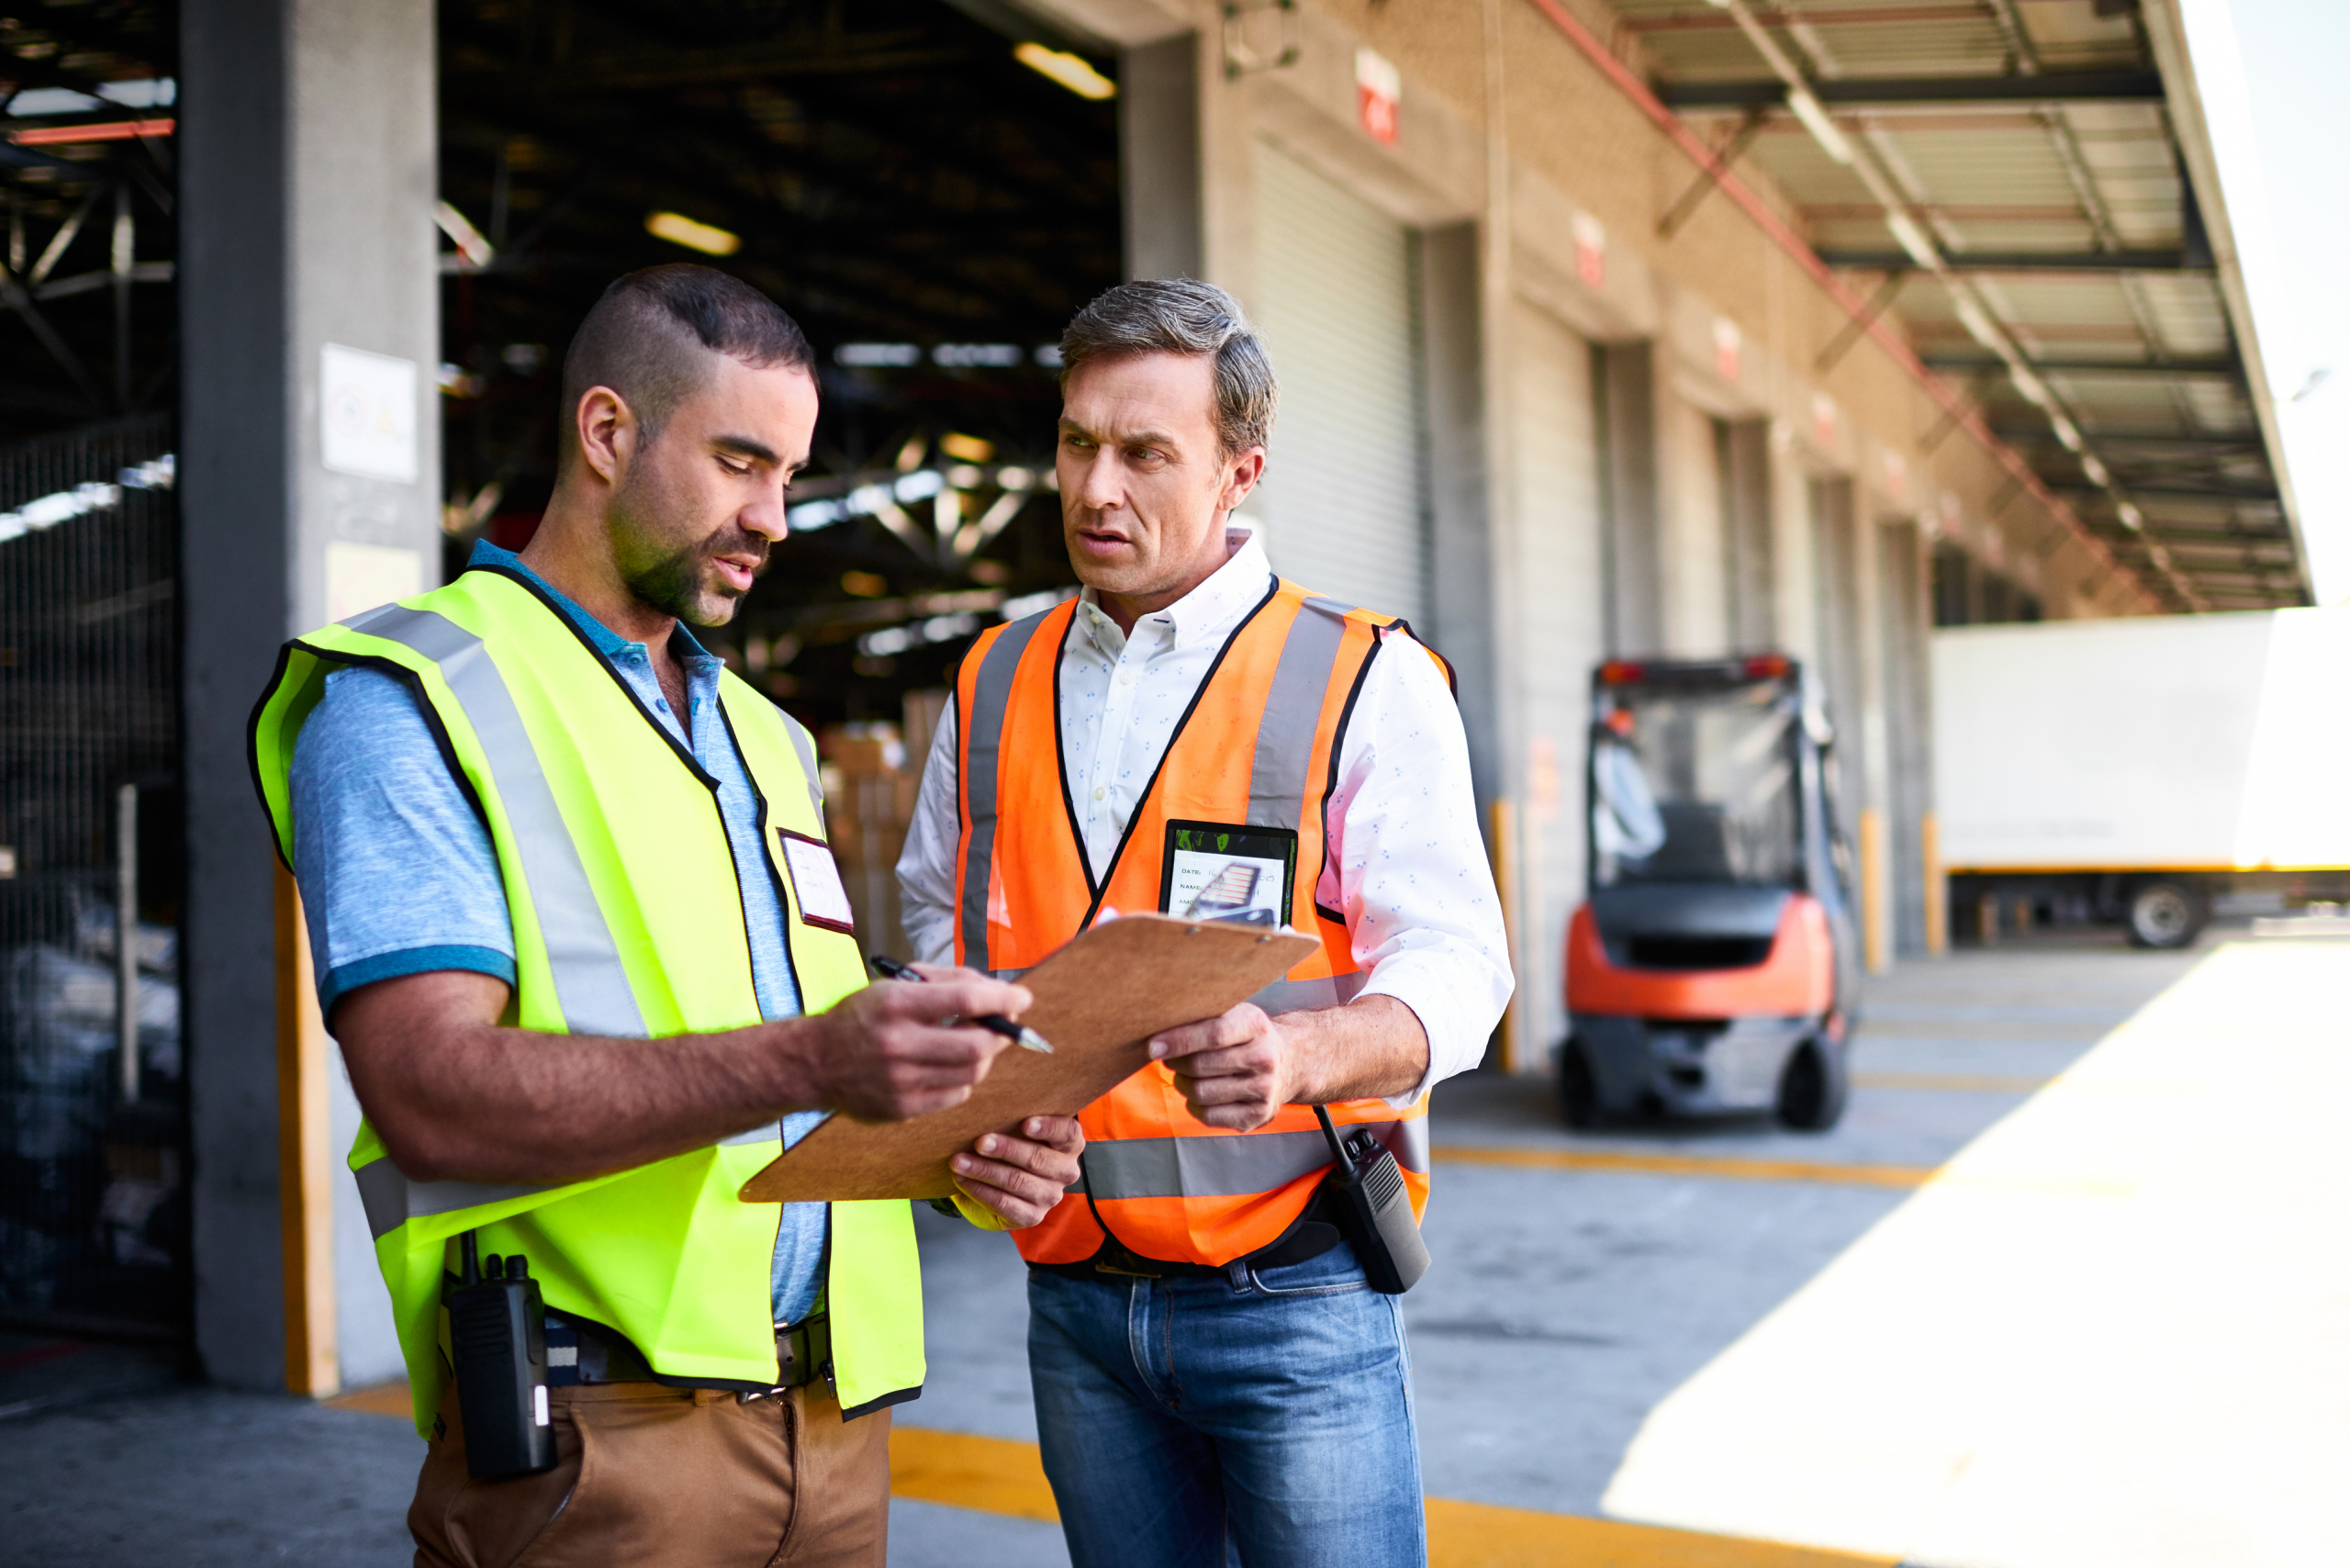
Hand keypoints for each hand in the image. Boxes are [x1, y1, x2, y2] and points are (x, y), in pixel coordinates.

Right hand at [800, 969, 1034, 1120]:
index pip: (965, 999)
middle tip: (1005, 1025)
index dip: (1002, 999)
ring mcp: (898, 1081)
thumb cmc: (863, 1016)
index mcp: (895, 1004)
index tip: (1022, 999)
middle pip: (976, 1045)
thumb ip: (946, 982)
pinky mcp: (900, 1109)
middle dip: (1001, 1034)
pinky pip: (956, 1096)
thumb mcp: (894, 984)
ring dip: (984, 1057)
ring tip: (975, 1044)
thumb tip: (997, 992)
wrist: (814, 1062)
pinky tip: (949, 1067)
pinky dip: (964, 1080)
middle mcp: (897, 1044)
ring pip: (972, 1073)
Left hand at [949, 1116, 1084, 1227]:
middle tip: (980, 1142)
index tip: (1025, 1124)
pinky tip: (963, 1181)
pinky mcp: (1032, 1216)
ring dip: (985, 1171)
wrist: (998, 1185)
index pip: (1067, 1133)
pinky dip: (980, 1191)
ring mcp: (1050, 1196)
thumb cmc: (1009, 1145)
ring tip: (959, 1162)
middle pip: (1038, 1159)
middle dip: (1006, 1149)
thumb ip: (1012, 1118)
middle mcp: (1066, 1171)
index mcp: (1069, 1144)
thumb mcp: (1016, 1129)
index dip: (1048, 1128)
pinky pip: (1005, 1204)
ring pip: (1017, 1182)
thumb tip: (985, 1105)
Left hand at [1149, 1003, 1298, 1131]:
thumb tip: (1157, 1028)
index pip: (1214, 1034)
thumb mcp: (1235, 1014)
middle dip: (1175, 1063)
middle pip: (1200, 1066)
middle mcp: (1264, 1058)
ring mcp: (1263, 1090)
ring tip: (1184, 1075)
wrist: (1291, 1062)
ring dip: (1182, 1084)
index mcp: (1256, 1025)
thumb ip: (1203, 1018)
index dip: (1179, 1040)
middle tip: (1168, 1058)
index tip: (1153, 1046)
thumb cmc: (1248, 1036)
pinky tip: (1198, 1093)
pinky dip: (1194, 1105)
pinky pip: (1209, 1115)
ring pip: (1201, 1092)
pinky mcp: (1257, 1115)